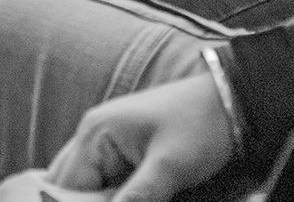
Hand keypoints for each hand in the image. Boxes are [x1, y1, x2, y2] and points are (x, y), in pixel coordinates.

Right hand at [39, 70, 238, 201]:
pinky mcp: (122, 149)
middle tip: (129, 198)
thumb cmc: (199, 126)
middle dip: (89, 200)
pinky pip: (102, 178)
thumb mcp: (169, 167)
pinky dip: (110, 192)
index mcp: (94, 133)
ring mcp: (106, 141)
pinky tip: (127, 196)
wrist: (228, 101)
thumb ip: (136, 198)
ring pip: (84, 182)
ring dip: (98, 197)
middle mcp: (92, 134)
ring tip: (133, 196)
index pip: (66, 187)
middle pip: (69, 185)